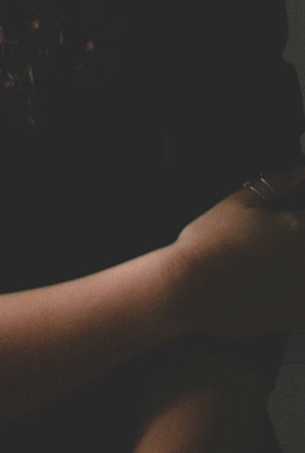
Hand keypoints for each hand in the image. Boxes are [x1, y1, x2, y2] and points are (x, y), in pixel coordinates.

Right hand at [169, 166, 304, 337]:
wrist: (191, 287)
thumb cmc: (209, 243)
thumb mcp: (237, 202)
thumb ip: (275, 183)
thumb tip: (299, 170)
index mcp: (297, 227)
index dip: (297, 215)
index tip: (285, 218)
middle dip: (293, 239)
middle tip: (265, 242)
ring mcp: (302, 290)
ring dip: (293, 264)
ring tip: (262, 261)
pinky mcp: (294, 316)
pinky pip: (304, 307)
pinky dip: (293, 294)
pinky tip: (272, 288)